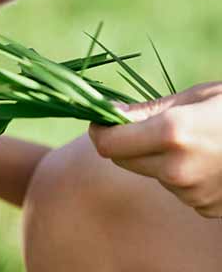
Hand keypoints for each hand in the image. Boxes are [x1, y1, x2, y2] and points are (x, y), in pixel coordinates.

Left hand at [89, 82, 221, 217]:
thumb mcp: (195, 97)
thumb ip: (147, 110)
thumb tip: (108, 113)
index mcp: (172, 134)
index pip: (108, 144)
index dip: (99, 131)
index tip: (101, 120)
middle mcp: (176, 169)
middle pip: (122, 161)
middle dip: (123, 142)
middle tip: (138, 125)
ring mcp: (191, 193)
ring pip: (150, 173)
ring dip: (155, 157)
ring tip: (189, 139)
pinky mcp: (204, 207)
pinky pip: (174, 187)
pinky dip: (178, 173)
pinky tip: (206, 159)